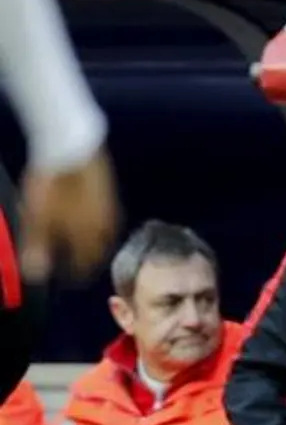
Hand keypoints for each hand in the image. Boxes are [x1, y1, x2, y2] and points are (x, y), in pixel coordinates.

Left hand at [18, 150, 118, 282]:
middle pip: (98, 252)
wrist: (72, 145)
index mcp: (90, 236)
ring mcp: (111, 209)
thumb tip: (35, 276)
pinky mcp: (109, 192)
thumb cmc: (54, 185)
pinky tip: (87, 220)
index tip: (67, 279)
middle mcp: (106, 227)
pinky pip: (105, 218)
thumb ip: (37, 247)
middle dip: (87, 259)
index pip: (86, 265)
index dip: (74, 274)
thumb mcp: (38, 217)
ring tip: (81, 244)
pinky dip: (96, 225)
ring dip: (93, 243)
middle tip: (74, 262)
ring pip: (104, 235)